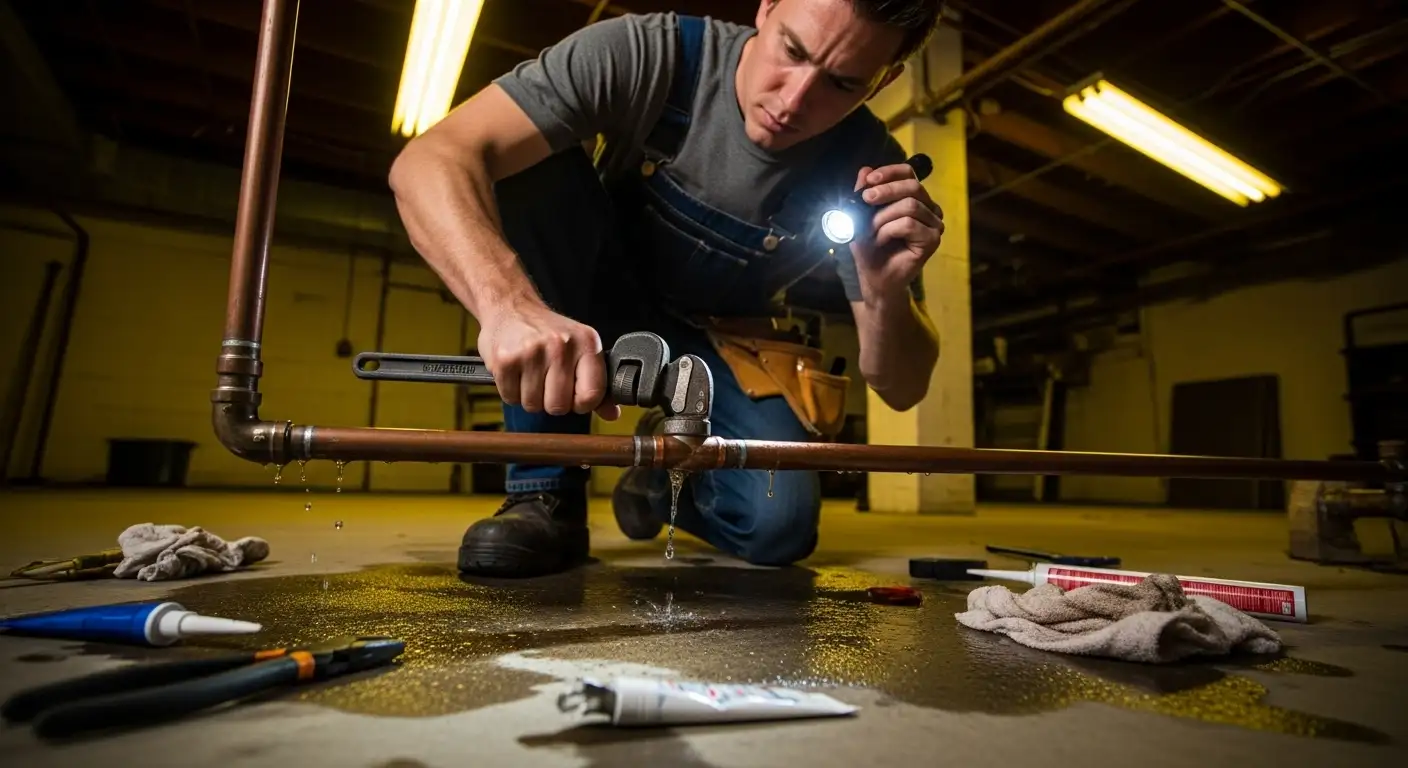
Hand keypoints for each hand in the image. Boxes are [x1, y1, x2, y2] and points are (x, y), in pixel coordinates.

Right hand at [477, 303, 619, 420]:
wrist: (511, 306)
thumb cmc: (547, 332)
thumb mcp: (580, 348)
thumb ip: (596, 383)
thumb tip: (611, 413)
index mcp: (586, 343)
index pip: (592, 394)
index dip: (581, 404)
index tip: (573, 396)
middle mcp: (561, 345)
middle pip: (559, 406)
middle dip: (551, 402)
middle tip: (546, 381)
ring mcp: (532, 352)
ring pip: (533, 405)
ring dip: (529, 397)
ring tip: (530, 374)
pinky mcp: (506, 359)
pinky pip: (511, 398)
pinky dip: (511, 391)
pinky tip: (515, 372)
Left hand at [849, 162, 944, 303]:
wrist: (874, 278)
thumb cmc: (870, 248)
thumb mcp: (860, 217)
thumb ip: (863, 194)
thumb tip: (864, 170)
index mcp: (914, 199)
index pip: (908, 174)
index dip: (890, 172)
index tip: (869, 179)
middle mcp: (929, 209)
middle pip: (913, 186)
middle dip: (886, 190)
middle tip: (865, 199)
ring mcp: (934, 225)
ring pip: (910, 205)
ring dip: (883, 217)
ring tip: (870, 231)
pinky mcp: (933, 241)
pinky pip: (909, 224)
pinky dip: (889, 230)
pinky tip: (881, 240)